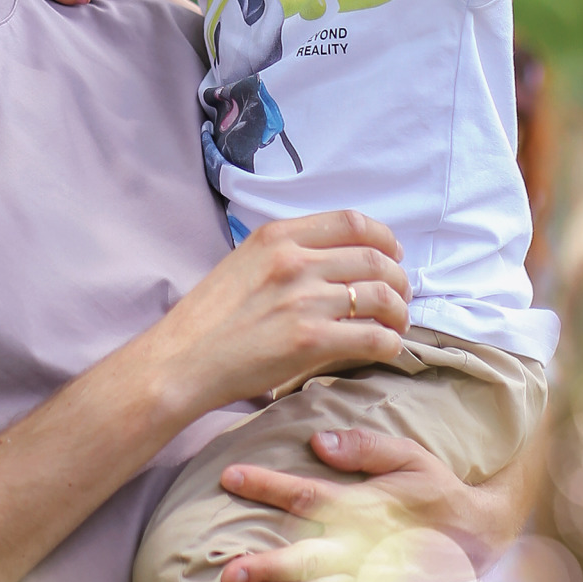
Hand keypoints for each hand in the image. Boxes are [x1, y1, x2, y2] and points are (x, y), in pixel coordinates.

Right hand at [153, 213, 411, 412]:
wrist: (183, 359)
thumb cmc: (210, 317)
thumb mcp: (245, 261)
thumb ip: (287, 253)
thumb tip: (335, 258)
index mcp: (279, 235)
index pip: (352, 222)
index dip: (384, 238)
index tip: (392, 254)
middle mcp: (296, 260)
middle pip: (375, 258)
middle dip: (399, 278)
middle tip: (400, 296)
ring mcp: (305, 300)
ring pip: (381, 296)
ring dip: (399, 312)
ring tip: (395, 324)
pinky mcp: (310, 341)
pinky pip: (373, 337)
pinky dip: (389, 342)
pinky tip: (385, 348)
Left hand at [217, 426, 541, 581]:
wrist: (475, 534)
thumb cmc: (434, 486)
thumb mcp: (408, 453)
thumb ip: (363, 446)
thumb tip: (318, 441)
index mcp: (366, 505)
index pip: (308, 494)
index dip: (267, 486)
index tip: (230, 477)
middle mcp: (363, 545)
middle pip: (308, 555)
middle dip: (268, 565)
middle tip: (230, 573)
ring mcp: (368, 575)